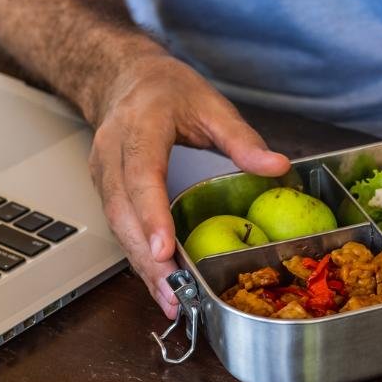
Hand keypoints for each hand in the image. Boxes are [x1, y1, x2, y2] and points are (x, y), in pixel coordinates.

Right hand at [88, 55, 289, 318]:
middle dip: (147, 257)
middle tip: (173, 293)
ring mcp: (104, 175)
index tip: (165, 249)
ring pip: (118, 228)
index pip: (141, 173)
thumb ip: (242, 138)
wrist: (125, 79)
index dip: (151, 214)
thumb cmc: (167, 91)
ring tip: (171, 301)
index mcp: (140, 126)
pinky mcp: (107, 192)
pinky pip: (121, 230)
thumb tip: (277, 166)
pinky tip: (162, 286)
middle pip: (123, 212)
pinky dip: (140, 260)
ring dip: (143, 267)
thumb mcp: (211, 104)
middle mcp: (113, 153)